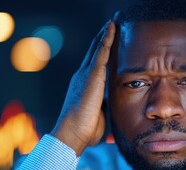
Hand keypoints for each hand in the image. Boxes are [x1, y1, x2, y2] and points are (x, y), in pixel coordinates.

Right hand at [50, 20, 115, 155]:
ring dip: (106, 33)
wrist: (72, 133)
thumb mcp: (98, 114)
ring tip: (113, 20)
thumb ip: (104, 106)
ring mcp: (86, 74)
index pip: (94, 63)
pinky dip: (106, 38)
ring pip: (97, 48)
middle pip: (94, 51)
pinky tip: (112, 27)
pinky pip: (101, 52)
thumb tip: (111, 109)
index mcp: (84, 85)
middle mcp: (82, 76)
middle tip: (112, 23)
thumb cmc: (84, 129)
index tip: (108, 39)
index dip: (101, 50)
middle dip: (102, 36)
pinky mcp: (91, 75)